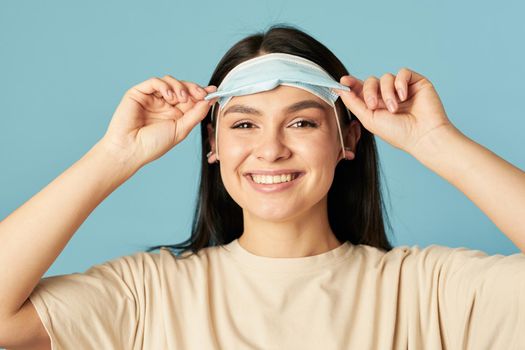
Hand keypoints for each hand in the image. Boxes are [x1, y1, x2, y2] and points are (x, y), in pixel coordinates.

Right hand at [100, 76, 217, 168]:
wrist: (130, 150)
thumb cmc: (153, 145)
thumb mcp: (181, 130)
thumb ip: (195, 114)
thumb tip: (209, 100)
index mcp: (175, 114)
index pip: (191, 99)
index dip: (202, 93)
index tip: (213, 91)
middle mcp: (164, 104)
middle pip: (182, 87)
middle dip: (193, 88)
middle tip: (200, 93)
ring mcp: (151, 98)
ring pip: (170, 81)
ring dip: (180, 87)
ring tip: (181, 99)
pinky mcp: (138, 93)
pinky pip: (154, 82)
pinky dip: (165, 86)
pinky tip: (169, 97)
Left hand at [333, 68, 455, 154]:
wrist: (423, 135)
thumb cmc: (398, 132)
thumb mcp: (369, 119)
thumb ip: (353, 103)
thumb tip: (339, 88)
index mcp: (376, 105)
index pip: (362, 89)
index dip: (352, 83)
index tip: (343, 81)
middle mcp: (388, 96)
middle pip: (371, 81)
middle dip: (369, 91)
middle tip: (373, 105)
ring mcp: (402, 89)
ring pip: (386, 77)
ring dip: (387, 92)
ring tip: (394, 108)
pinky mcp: (416, 83)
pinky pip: (403, 73)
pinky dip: (400, 83)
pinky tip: (404, 96)